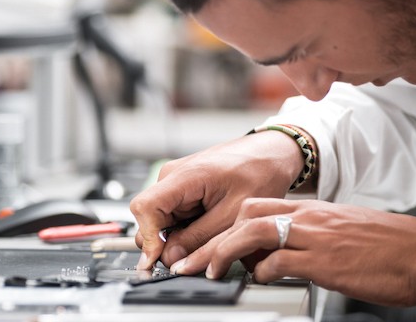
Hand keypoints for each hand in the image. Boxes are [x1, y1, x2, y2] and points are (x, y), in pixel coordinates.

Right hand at [130, 130, 308, 268]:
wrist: (271, 153)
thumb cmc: (260, 172)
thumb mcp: (233, 214)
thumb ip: (200, 237)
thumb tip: (171, 258)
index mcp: (183, 176)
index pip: (144, 208)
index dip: (149, 238)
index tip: (158, 261)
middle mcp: (172, 176)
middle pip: (149, 218)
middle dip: (164, 243)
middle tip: (191, 256)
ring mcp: (175, 181)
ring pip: (160, 220)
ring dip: (177, 236)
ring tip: (208, 235)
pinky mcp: (182, 188)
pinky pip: (173, 215)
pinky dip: (185, 228)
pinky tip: (208, 227)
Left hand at [171, 198, 415, 306]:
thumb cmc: (392, 246)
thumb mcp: (347, 231)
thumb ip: (316, 236)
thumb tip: (288, 255)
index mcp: (315, 209)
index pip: (260, 206)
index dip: (233, 225)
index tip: (219, 243)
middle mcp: (310, 217)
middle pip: (248, 213)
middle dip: (219, 236)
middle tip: (203, 259)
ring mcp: (315, 236)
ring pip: (253, 233)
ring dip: (226, 252)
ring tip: (213, 271)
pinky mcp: (323, 260)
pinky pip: (278, 261)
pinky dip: (260, 271)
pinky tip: (259, 280)